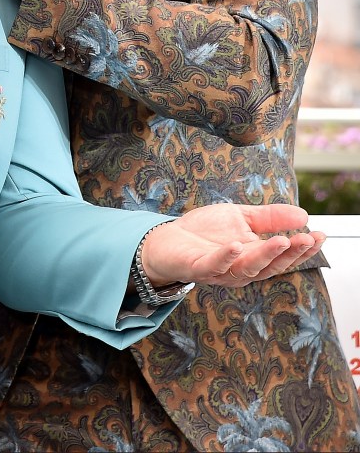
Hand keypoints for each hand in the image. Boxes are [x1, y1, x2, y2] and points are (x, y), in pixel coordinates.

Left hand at [140, 203, 322, 288]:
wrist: (166, 239)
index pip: (282, 256)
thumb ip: (268, 218)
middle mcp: (241, 270)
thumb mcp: (239, 218)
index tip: (320, 234)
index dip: (302, 248)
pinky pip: (213, 265)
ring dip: (265, 255)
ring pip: (247, 268)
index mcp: (253, 257)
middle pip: (270, 266)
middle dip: (290, 253)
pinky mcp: (198, 268)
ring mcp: (220, 271)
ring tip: (281, 240)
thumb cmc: (204, 231)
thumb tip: (303, 214)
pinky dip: (225, 256)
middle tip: (306, 238)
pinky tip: (234, 244)